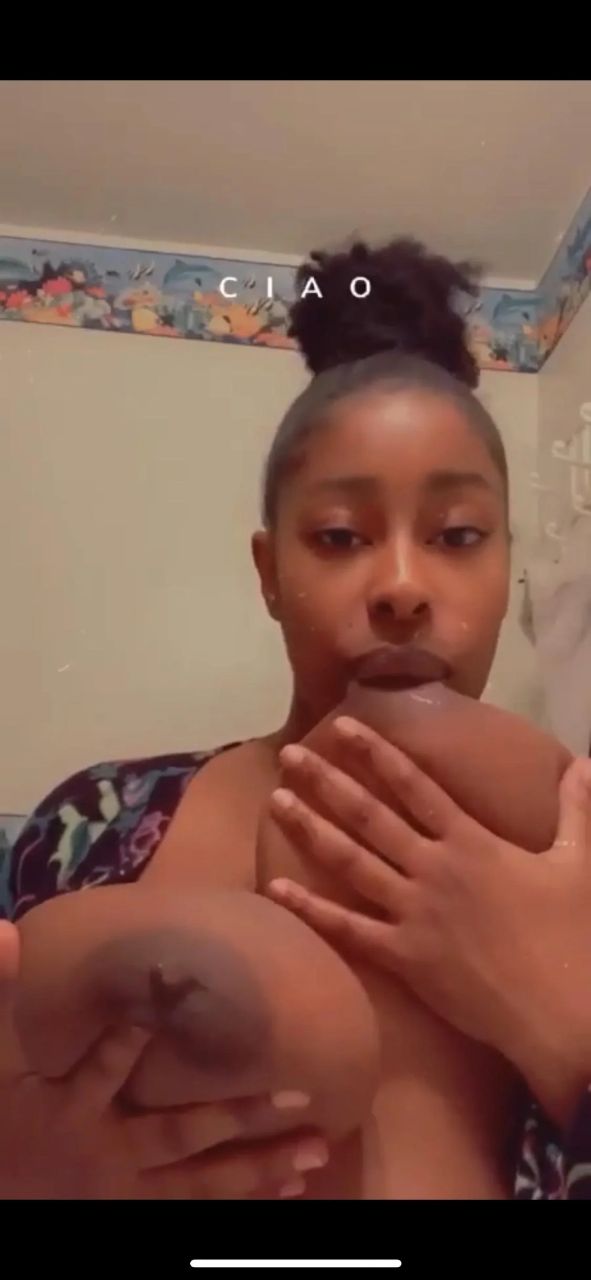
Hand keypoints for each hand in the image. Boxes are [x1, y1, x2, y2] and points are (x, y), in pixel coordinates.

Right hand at [0, 922, 327, 1197]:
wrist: (6, 1193)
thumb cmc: (9, 1125)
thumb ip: (5, 998)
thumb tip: (5, 929)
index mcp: (75, 1112)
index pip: (102, 1072)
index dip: (129, 1044)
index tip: (167, 1006)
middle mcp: (112, 1157)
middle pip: (180, 1136)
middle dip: (237, 1116)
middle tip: (298, 1093)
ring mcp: (133, 1194)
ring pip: (205, 1183)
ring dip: (262, 1166)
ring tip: (318, 1147)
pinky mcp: (146, 1212)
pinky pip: (202, 1208)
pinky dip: (249, 1197)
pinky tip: (294, 1186)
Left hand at [266, 717, 590, 1129]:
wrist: (559, 1011)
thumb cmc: (571, 936)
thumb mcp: (580, 863)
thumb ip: (577, 809)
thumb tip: (587, 763)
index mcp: (471, 842)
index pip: (416, 786)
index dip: (378, 754)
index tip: (345, 728)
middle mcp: (432, 868)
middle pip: (370, 816)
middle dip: (327, 782)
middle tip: (291, 755)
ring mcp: (412, 912)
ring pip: (350, 862)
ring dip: (310, 830)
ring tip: (275, 802)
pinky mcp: (402, 956)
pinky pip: (348, 928)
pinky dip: (310, 910)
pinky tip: (276, 889)